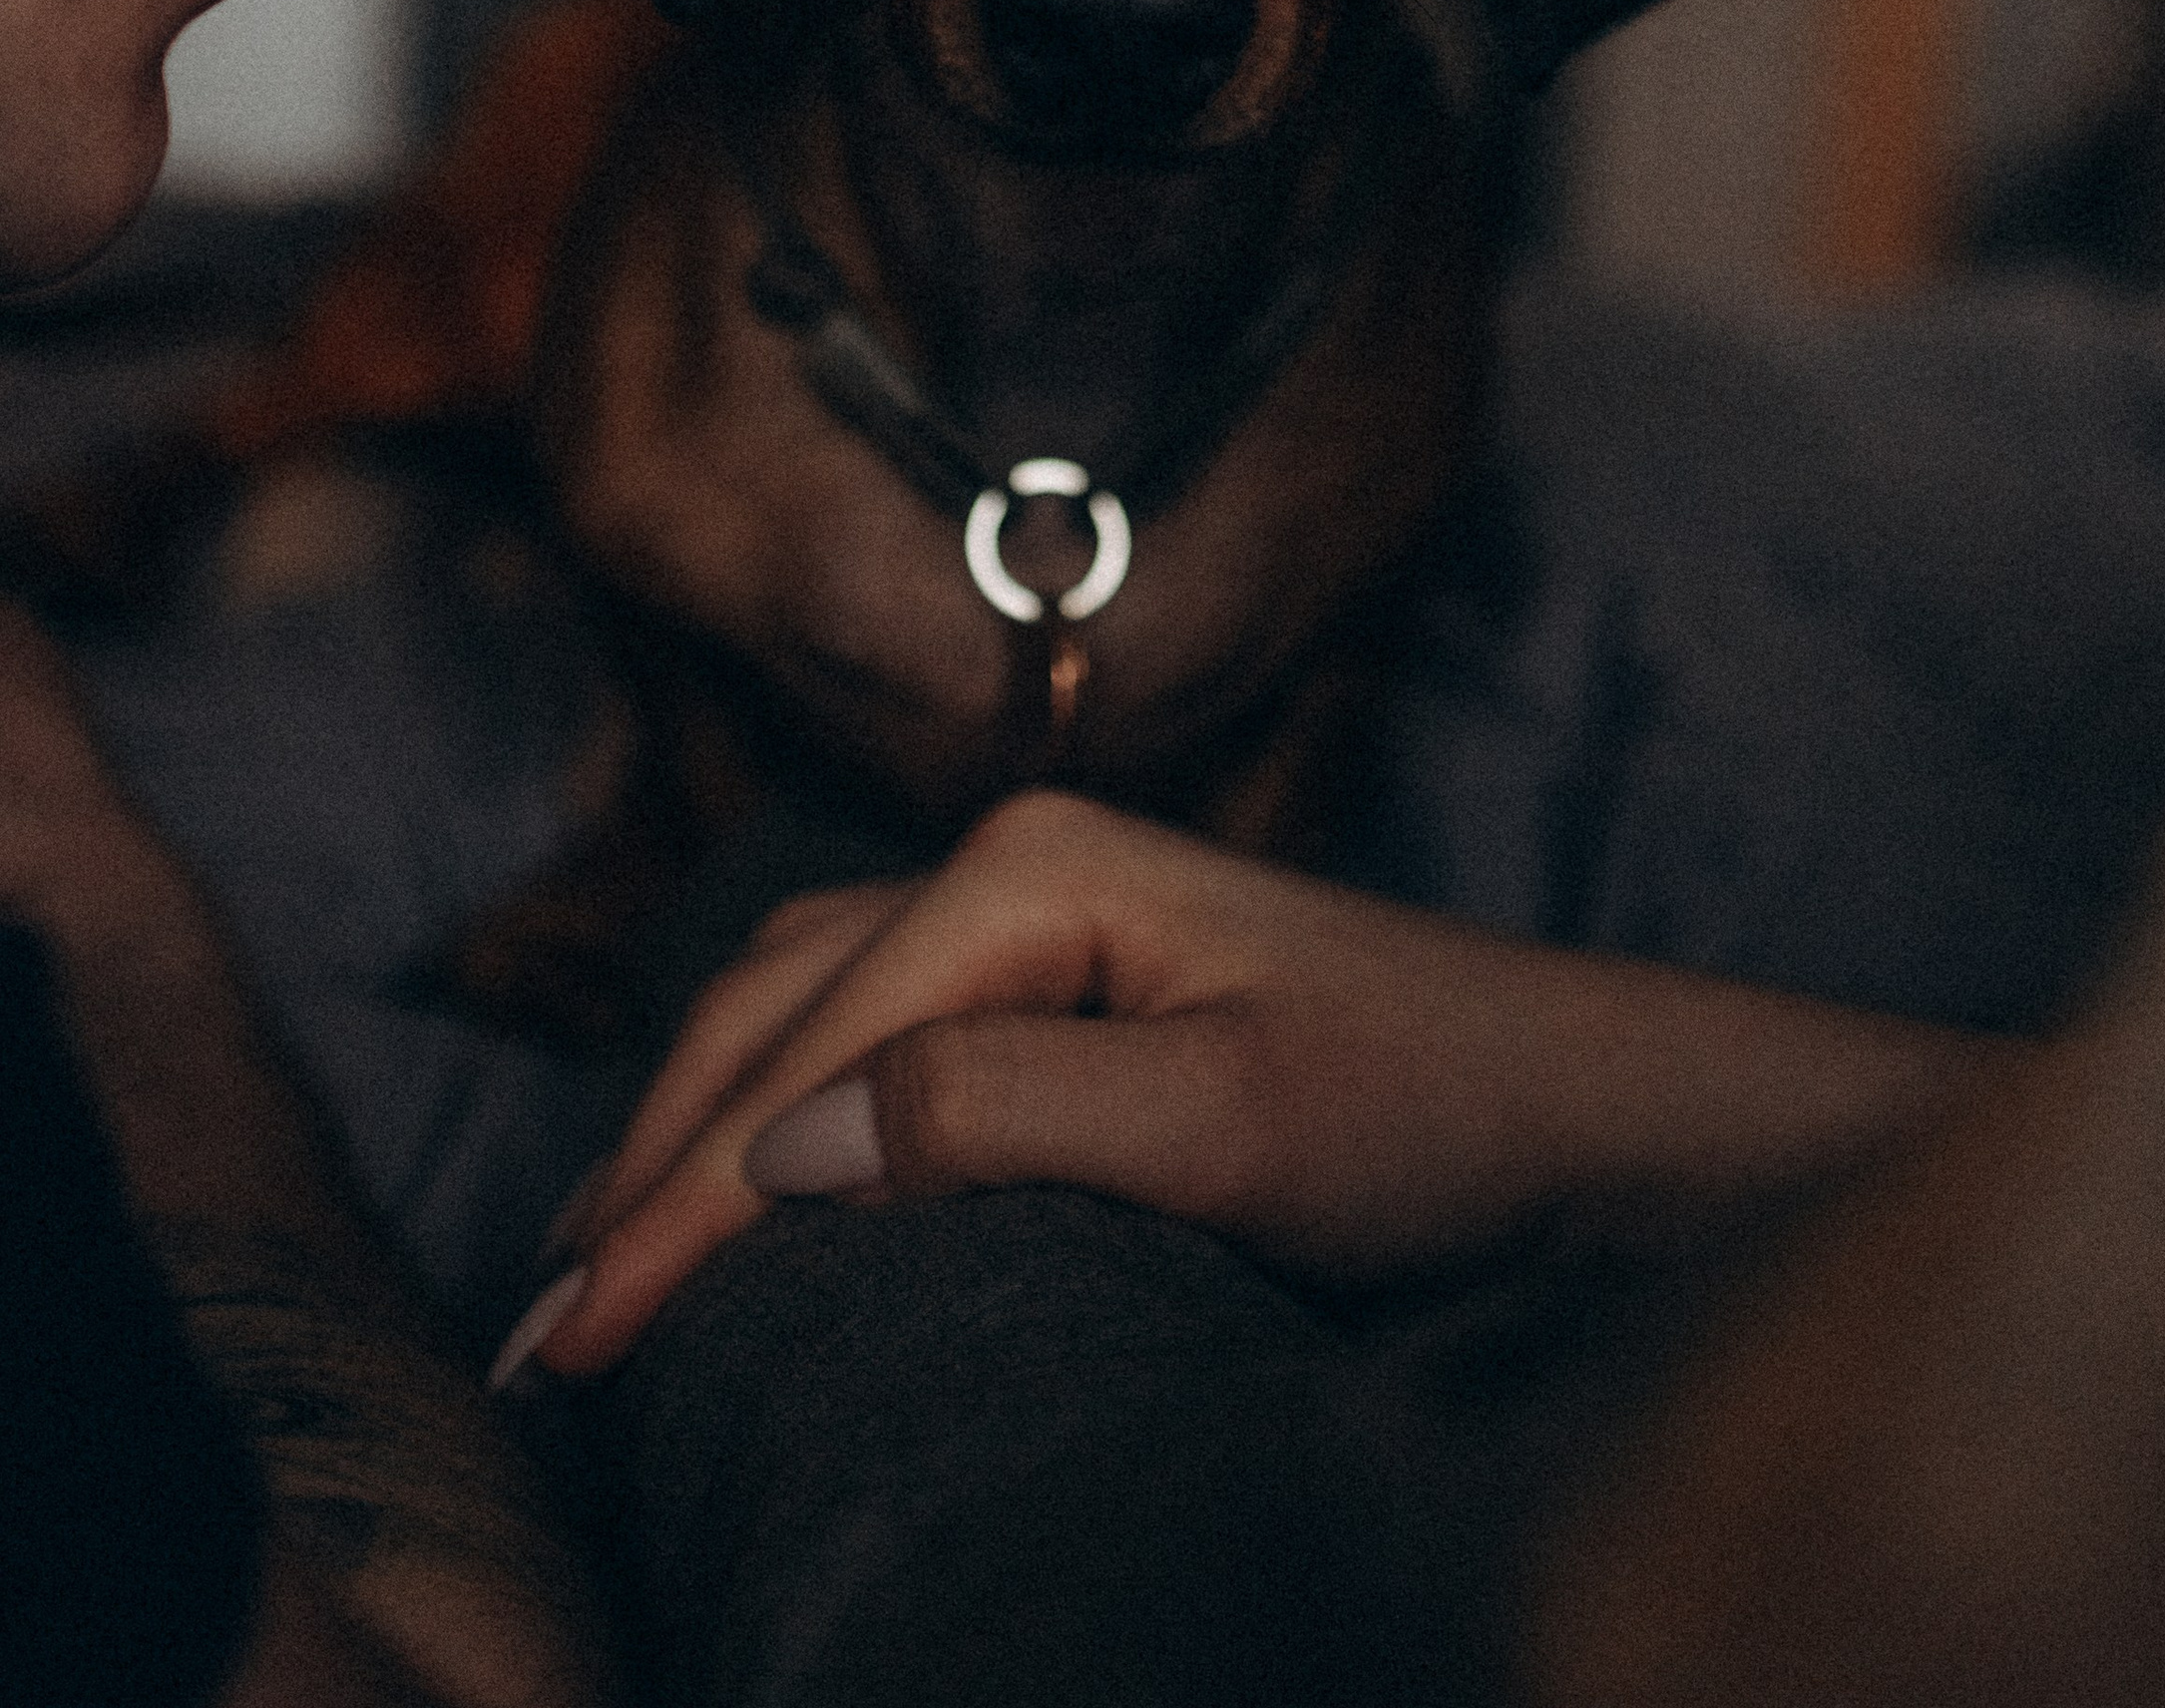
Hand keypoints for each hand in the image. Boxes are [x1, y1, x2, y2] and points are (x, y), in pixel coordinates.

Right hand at [524, 787, 1978, 1378]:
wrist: (1573, 1114)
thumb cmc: (1427, 1116)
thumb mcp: (1226, 1132)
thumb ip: (999, 1118)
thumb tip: (781, 1156)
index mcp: (1033, 869)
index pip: (795, 1052)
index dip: (674, 1211)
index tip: (576, 1353)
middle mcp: (1013, 861)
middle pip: (762, 1014)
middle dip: (640, 1179)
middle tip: (539, 1351)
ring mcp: (1032, 913)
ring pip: (788, 1011)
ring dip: (682, 1141)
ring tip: (590, 1283)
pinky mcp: (1054, 979)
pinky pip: (851, 1029)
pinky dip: (760, 1112)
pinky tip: (723, 1198)